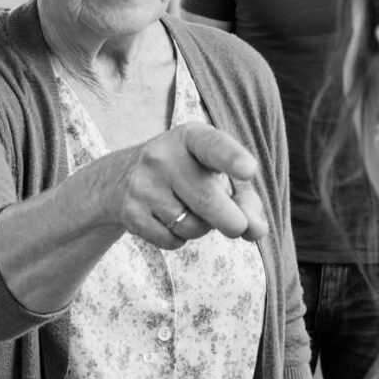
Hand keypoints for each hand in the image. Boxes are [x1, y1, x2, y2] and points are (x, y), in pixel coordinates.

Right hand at [112, 121, 268, 249]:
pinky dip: (180, 238)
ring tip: (190, 210)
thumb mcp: (214, 171)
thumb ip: (243, 198)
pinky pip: (172, 240)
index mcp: (191, 137)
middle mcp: (163, 156)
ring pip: (192, 226)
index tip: (249, 169)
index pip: (214, 146)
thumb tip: (257, 230)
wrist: (120, 177)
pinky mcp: (132, 213)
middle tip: (239, 227)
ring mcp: (143, 185)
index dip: (233, 158)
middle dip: (233, 222)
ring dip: (202, 228)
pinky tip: (169, 219)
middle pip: (208, 200)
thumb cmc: (186, 173)